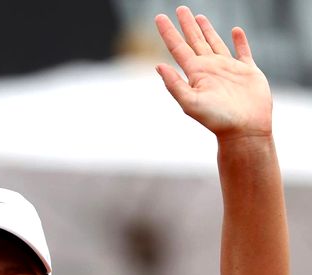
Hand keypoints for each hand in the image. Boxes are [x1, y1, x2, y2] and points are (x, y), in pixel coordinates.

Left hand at [155, 6, 271, 139]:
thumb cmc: (218, 120)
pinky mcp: (247, 72)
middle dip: (187, 25)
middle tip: (179, 9)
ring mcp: (229, 69)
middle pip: (195, 41)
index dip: (168, 32)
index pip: (178, 48)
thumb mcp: (191, 103)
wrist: (245, 130)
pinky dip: (240, 41)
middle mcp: (210, 69)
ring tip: (199, 17)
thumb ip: (174, 85)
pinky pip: (243, 51)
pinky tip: (236, 32)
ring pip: (215, 43)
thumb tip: (158, 66)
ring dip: (207, 30)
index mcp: (195, 74)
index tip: (159, 17)